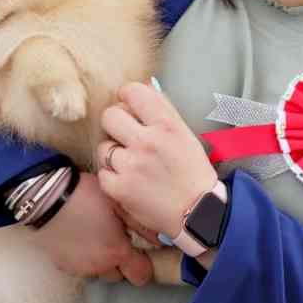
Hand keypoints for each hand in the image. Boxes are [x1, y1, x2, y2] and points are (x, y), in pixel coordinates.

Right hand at [30, 172, 151, 285]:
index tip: (140, 253)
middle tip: (115, 240)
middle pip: (119, 275)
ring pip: (98, 272)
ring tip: (95, 237)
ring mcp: (80, 268)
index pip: (141, 275)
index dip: (144, 266)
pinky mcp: (62, 265)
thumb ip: (139, 223)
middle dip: (120, 262)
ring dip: (101, 261)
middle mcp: (100, 266)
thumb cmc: (85, 196)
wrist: (46, 198)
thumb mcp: (117, 203)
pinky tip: (79, 238)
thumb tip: (158, 238)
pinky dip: (82, 257)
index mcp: (117, 252)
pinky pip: (79, 267)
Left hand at [98, 83, 216, 239]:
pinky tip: (128, 180)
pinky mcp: (120, 189)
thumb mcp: (184, 134)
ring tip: (129, 163)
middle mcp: (147, 142)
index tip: (128, 104)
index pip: (133, 92)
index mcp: (167, 125)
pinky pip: (103, 173)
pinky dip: (112, 177)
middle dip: (115, 124)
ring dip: (113, 153)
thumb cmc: (192, 172)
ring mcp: (132, 166)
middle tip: (124, 134)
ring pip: (104, 146)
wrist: (199, 213)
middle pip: (110, 115)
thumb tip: (141, 89)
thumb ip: (162, 112)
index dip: (126, 95)